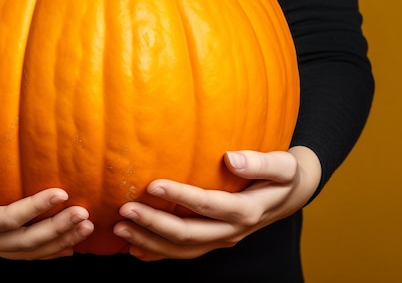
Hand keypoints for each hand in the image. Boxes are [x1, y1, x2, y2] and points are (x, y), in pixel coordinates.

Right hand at [0, 155, 93, 259]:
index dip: (35, 209)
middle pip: (22, 242)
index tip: (61, 193)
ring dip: (57, 243)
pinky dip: (45, 252)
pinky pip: (20, 253)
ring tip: (86, 228)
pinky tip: (68, 246)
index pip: (6, 219)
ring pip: (25, 252)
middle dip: (56, 231)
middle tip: (85, 215)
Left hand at [113, 145, 321, 260]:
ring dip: (150, 241)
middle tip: (125, 210)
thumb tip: (232, 159)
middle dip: (154, 224)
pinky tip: (134, 250)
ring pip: (183, 249)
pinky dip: (158, 254)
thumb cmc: (284, 174)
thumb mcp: (283, 165)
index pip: (208, 205)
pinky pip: (184, 253)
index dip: (180, 196)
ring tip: (121, 230)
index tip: (152, 185)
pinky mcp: (214, 242)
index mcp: (247, 210)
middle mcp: (232, 231)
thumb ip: (261, 162)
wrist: (290, 195)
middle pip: (189, 234)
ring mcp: (222, 240)